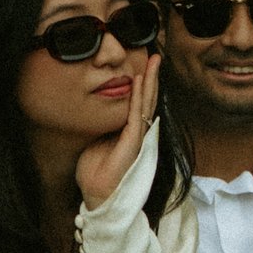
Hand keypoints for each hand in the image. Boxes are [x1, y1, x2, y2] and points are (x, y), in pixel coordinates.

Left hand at [74, 46, 159, 210]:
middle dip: (152, 77)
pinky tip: (139, 80)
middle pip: (148, 99)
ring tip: (154, 62)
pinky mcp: (132, 142)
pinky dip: (138, 96)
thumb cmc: (95, 173)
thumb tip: (97, 112)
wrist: (97, 196)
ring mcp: (137, 137)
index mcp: (129, 132)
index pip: (139, 104)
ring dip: (150, 81)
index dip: (143, 85)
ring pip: (146, 103)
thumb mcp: (97, 141)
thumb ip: (102, 127)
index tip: (144, 66)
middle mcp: (137, 133)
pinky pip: (136, 114)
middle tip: (157, 57)